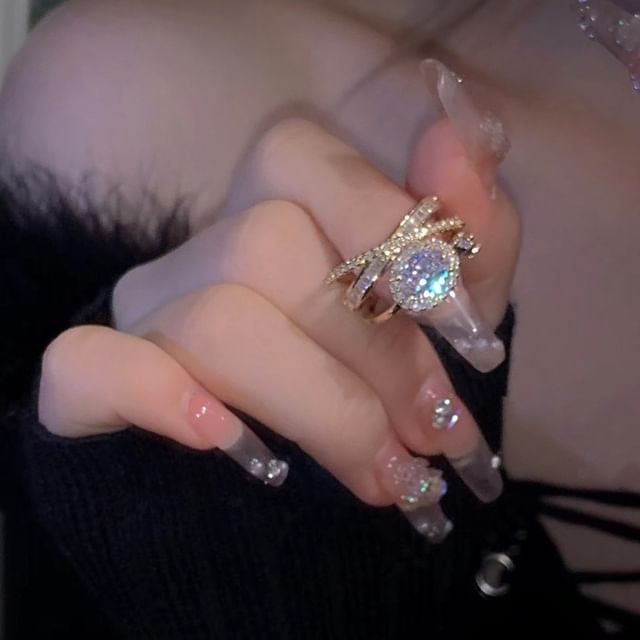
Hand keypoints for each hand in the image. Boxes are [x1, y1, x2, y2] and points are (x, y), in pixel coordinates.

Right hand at [38, 114, 518, 539]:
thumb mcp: (443, 309)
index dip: (386, 229)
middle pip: (269, 252)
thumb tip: (472, 139)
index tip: (467, 331)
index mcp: (276, 204)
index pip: (304, 162)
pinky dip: (159, 398)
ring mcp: (145, 310)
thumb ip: (469, 230)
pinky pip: (91, 366)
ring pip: (217, 325)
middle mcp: (205, 245)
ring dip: (323, 409)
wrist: (282, 463)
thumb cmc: (376, 371)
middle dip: (378, 355)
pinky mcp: (93, 378)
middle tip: (438, 432)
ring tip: (388, 474)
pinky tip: (229, 444)